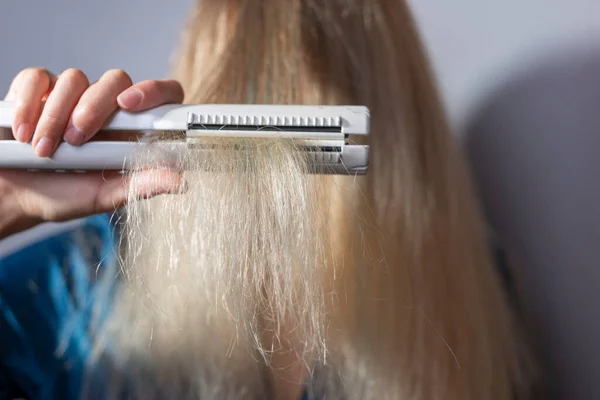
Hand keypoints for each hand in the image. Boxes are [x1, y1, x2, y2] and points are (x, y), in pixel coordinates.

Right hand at [0, 68, 185, 237]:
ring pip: (74, 78)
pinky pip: (37, 78)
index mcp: (133, 128)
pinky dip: (28, 104)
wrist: (16, 195)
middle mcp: (107, 105)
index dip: (153, 91)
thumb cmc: (66, 194)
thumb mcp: (107, 196)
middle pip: (116, 80)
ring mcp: (73, 93)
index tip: (129, 104)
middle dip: (93, 109)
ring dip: (55, 116)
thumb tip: (183, 181)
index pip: (161, 94)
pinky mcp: (37, 88)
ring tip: (43, 150)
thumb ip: (142, 185)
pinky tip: (22, 133)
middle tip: (76, 140)